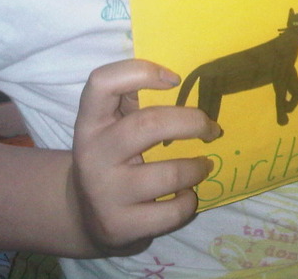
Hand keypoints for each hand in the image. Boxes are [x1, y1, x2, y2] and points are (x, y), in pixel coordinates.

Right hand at [68, 59, 220, 255]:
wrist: (85, 217)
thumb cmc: (112, 158)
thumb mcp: (112, 126)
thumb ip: (131, 99)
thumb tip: (178, 76)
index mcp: (90, 122)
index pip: (102, 82)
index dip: (141, 72)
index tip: (175, 80)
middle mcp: (92, 155)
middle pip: (148, 124)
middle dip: (192, 122)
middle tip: (212, 128)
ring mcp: (105, 193)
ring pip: (168, 174)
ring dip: (196, 168)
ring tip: (205, 165)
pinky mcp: (120, 226)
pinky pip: (170, 212)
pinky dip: (189, 201)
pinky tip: (188, 194)